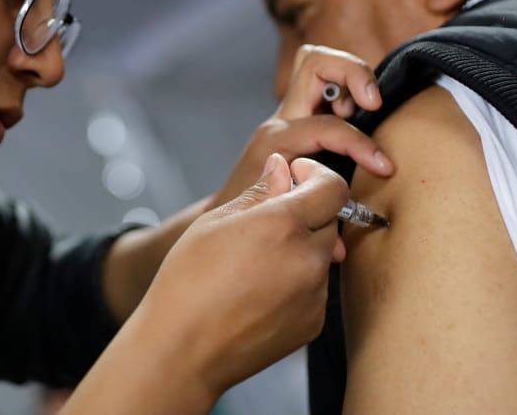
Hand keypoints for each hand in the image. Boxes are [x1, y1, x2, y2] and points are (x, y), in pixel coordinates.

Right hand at [131, 154, 348, 401]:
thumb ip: (258, 192)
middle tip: (265, 223)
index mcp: (283, 226)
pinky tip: (258, 290)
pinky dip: (296, 282)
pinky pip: (314, 289)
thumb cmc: (188, 283)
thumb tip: (282, 168)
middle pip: (330, 220)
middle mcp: (308, 260)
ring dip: (299, 248)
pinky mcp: (312, 323)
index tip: (296, 177)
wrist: (183, 349)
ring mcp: (314, 296)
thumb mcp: (215, 221)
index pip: (333, 187)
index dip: (316, 175)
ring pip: (321, 256)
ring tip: (254, 264)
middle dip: (305, 213)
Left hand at [208, 44, 391, 208]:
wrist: (227, 210)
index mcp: (276, 140)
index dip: (360, 145)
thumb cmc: (252, 215)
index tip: (383, 167)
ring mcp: (290, 112)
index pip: (325, 126)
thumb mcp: (281, 216)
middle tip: (374, 103)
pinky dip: (348, 87)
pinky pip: (324, 82)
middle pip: (314, 62)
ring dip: (351, 75)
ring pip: (318, 63)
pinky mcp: (300, 116)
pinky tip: (362, 113)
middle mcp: (281, 118)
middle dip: (354, 73)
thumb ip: (311, 219)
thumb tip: (341, 242)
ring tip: (367, 106)